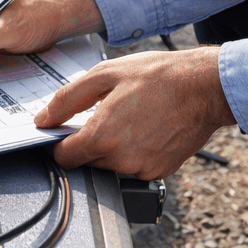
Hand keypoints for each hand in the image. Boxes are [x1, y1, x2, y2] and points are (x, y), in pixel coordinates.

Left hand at [35, 47, 233, 179]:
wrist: (204, 87)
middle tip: (109, 113)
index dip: (61, 143)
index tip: (66, 131)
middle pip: (87, 160)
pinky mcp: (159, 172)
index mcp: (102, 136)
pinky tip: (147, 128)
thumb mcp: (105, 75)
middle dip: (91, 139)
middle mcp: (120, 160)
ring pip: (110, 164)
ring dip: (113, 146)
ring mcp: (141, 169)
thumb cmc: (158, 76)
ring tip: (132, 117)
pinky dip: (135, 152)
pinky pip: (134, 167)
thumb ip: (67, 100)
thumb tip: (43, 120)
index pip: (64, 157)